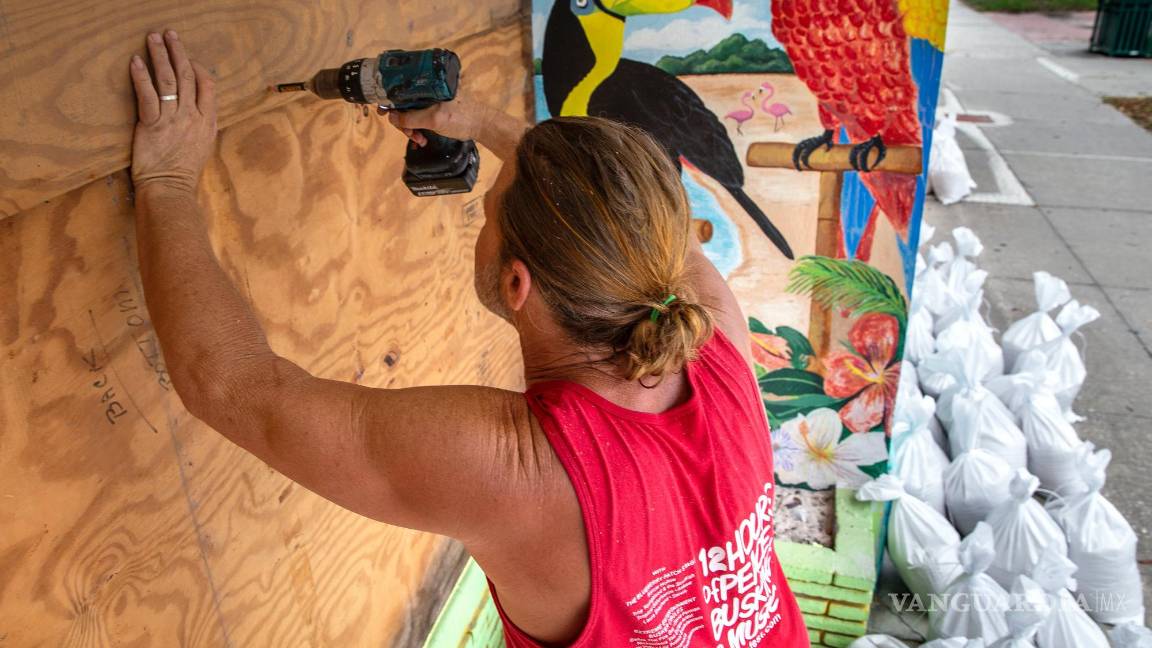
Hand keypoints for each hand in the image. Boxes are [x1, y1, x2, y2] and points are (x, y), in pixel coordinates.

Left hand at [129, 30, 216, 195]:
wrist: (170, 190)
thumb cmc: (182, 173)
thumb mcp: (201, 147)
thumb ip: (199, 126)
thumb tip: (194, 111)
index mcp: (207, 122)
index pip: (207, 85)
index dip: (197, 67)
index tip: (187, 58)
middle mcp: (192, 117)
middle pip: (187, 76)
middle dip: (178, 52)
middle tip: (169, 35)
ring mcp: (173, 121)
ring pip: (168, 81)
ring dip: (159, 56)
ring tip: (152, 39)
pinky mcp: (152, 126)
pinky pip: (147, 96)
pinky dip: (141, 76)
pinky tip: (135, 61)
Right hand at [381, 95, 492, 146]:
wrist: (483, 126)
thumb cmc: (462, 118)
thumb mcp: (434, 119)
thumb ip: (411, 117)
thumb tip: (391, 116)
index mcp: (427, 84)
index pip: (401, 89)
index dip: (391, 102)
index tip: (386, 114)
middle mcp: (427, 90)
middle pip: (404, 104)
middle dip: (404, 122)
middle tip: (410, 134)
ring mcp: (431, 101)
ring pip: (411, 114)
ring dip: (411, 129)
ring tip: (419, 140)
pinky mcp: (435, 111)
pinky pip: (419, 119)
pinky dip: (418, 130)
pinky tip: (422, 139)